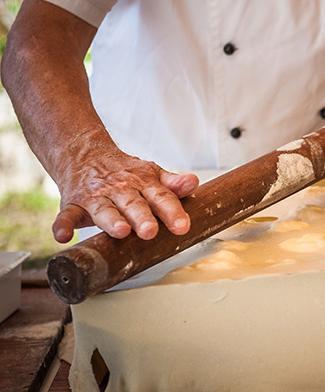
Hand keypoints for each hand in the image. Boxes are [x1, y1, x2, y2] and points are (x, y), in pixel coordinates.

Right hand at [52, 148, 198, 242]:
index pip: (161, 196)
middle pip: (133, 204)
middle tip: (151, 231)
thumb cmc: (125, 173)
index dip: (172, 211)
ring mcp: (95, 196)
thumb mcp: (151, 174)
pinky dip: (63, 225)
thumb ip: (172, 184)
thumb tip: (194, 182)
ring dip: (111, 221)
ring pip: (104, 209)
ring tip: (121, 231)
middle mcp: (119, 189)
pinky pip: (66, 215)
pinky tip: (63, 236)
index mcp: (142, 182)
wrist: (84, 154)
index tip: (182, 226)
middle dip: (142, 218)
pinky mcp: (72, 204)